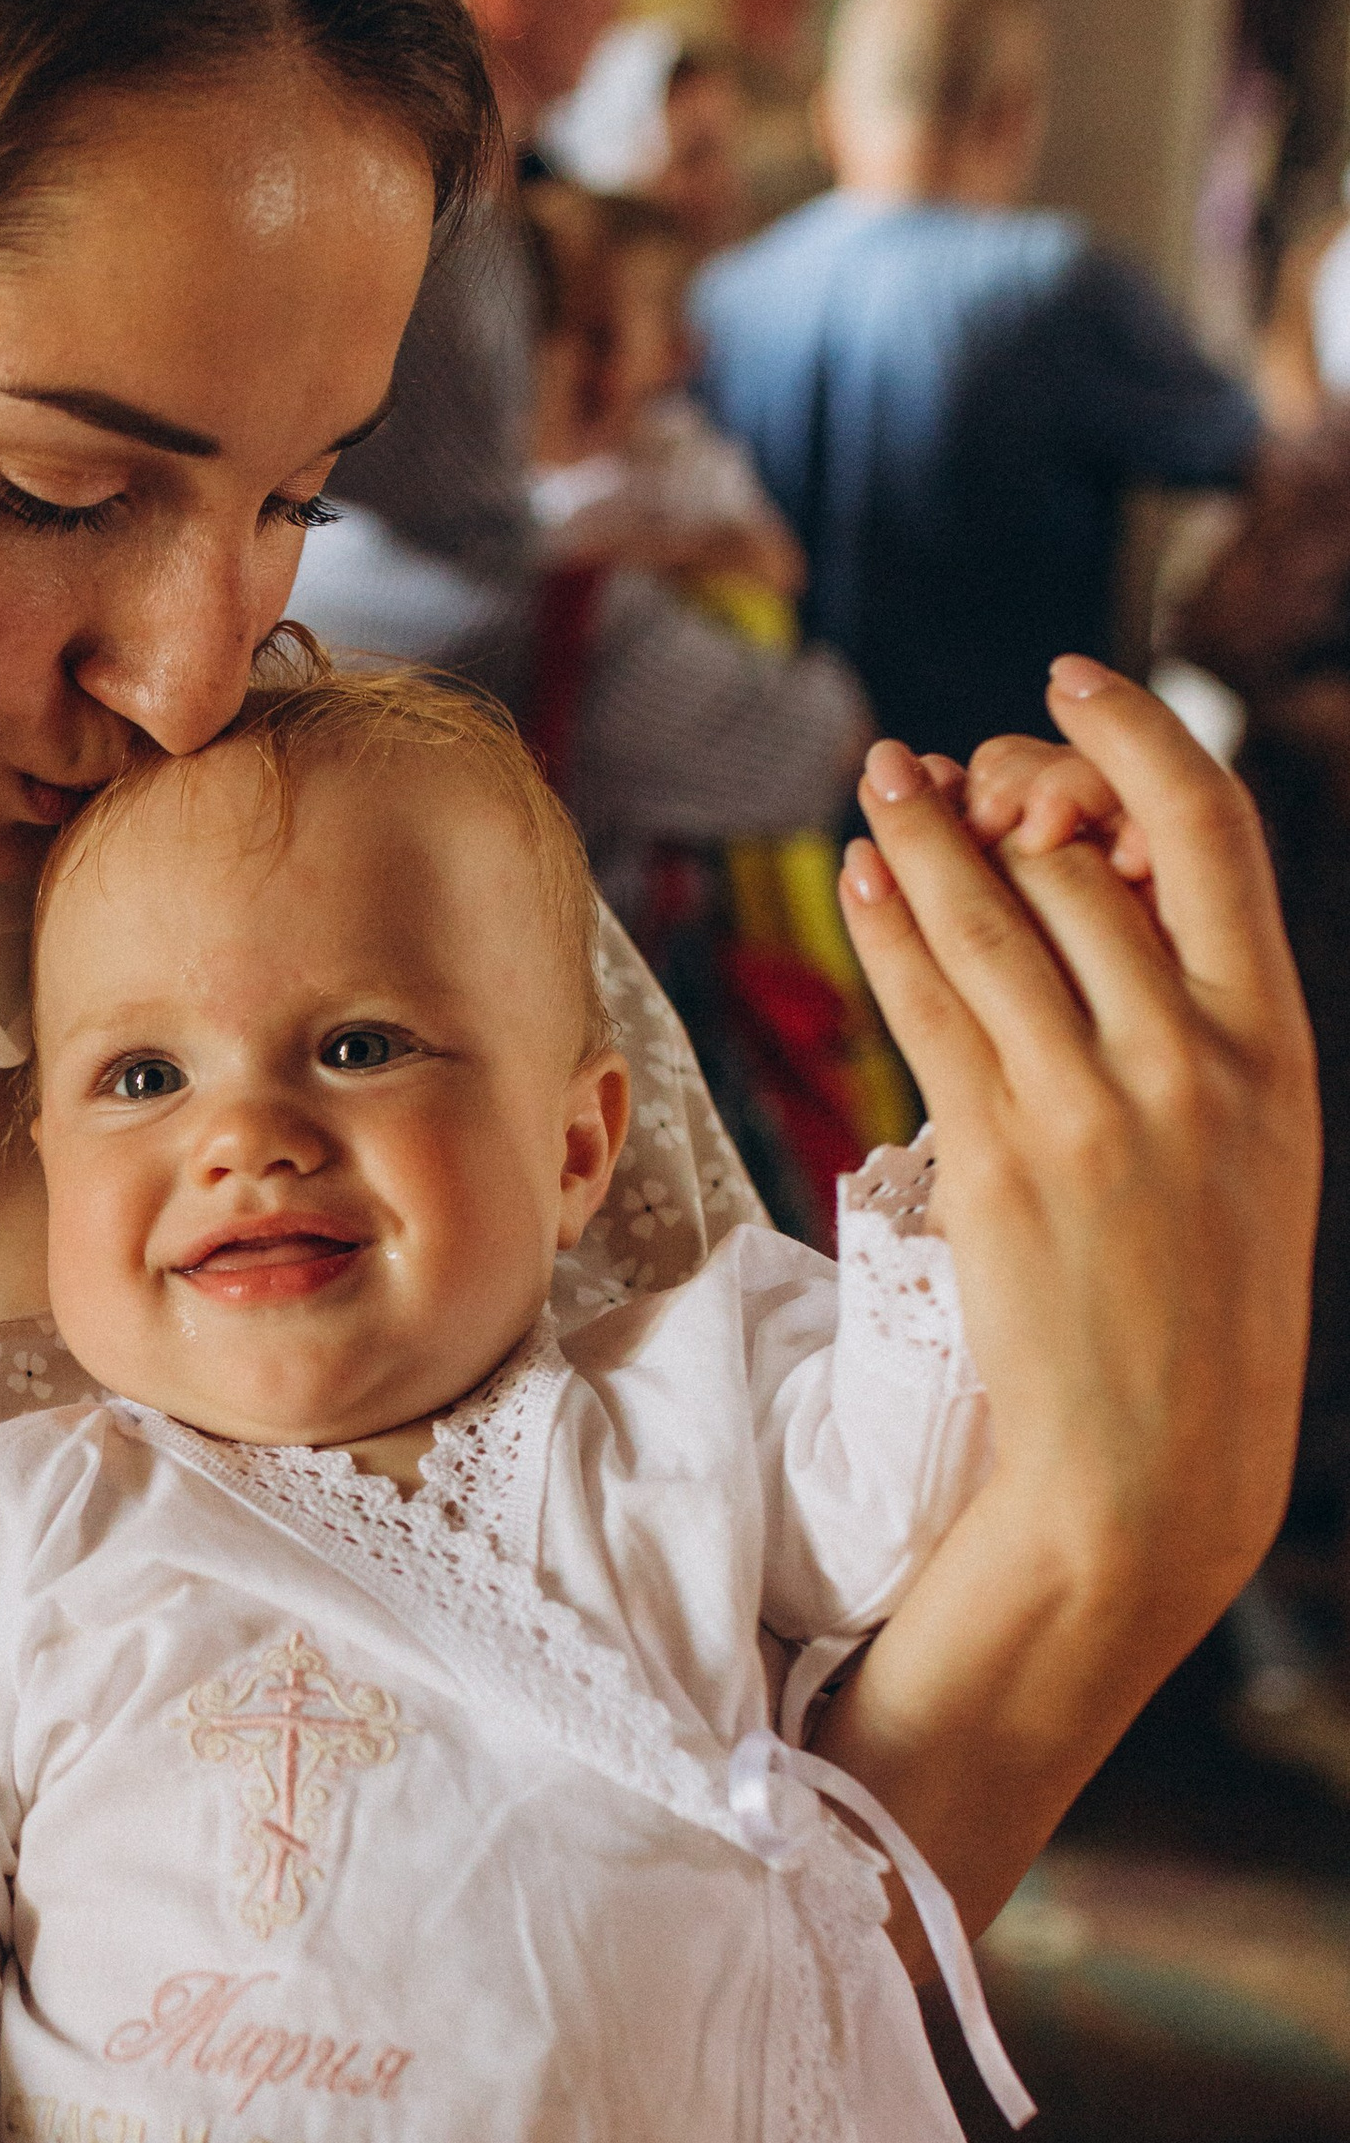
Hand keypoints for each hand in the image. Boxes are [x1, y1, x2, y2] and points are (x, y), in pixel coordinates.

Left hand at [840, 658, 1317, 1646]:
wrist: (1156, 1465)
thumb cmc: (1198, 1299)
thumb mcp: (1250, 1142)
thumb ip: (1198, 1018)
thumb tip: (1089, 885)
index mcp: (1276, 1040)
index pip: (1212, 826)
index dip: (1134, 730)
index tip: (1070, 677)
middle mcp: (1193, 1058)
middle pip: (1083, 858)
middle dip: (1003, 790)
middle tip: (937, 767)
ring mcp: (1095, 1108)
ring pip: (992, 916)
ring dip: (923, 833)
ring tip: (880, 782)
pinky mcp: (1002, 1163)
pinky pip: (930, 1006)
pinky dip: (891, 926)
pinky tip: (865, 879)